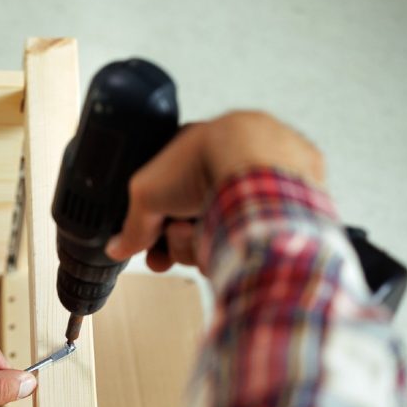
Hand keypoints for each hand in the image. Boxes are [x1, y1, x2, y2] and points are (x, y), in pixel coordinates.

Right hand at [105, 111, 324, 270]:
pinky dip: (234, 246)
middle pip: (195, 224)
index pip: (172, 201)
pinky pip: (250, 243)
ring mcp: (262, 188)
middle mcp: (232, 170)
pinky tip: (228, 236)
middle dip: (176, 244)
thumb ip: (131, 225)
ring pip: (222, 235)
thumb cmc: (206, 159)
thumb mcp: (146, 192)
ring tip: (198, 233)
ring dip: (201, 244)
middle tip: (167, 253)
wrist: (255, 162)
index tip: (149, 247)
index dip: (156, 230)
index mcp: (202, 153)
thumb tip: (117, 247)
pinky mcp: (288, 210)